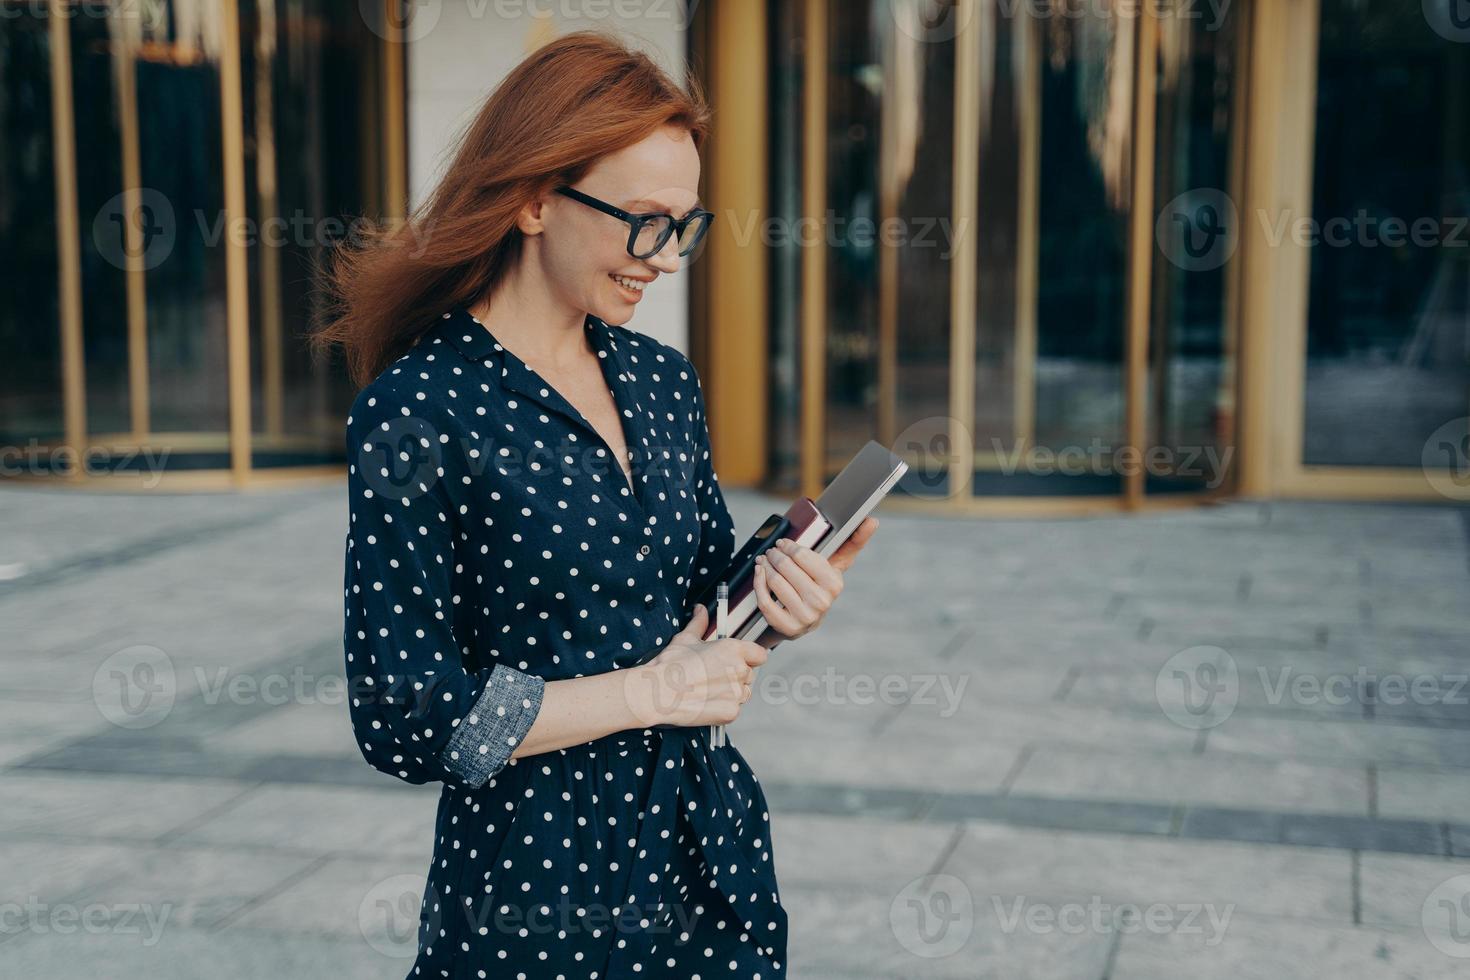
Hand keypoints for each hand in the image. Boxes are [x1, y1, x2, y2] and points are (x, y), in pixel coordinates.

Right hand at [630, 604, 767, 726]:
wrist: (657, 693)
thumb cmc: (670, 667)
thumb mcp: (685, 638)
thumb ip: (699, 623)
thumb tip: (700, 611)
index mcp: (733, 650)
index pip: (759, 654)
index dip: (749, 657)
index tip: (739, 660)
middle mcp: (739, 671)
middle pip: (748, 674)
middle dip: (735, 675)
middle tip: (713, 676)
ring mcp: (737, 693)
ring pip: (743, 693)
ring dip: (731, 692)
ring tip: (708, 690)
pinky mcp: (731, 712)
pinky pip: (734, 709)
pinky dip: (723, 708)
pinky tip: (706, 702)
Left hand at [752, 516, 878, 640]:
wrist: (805, 620)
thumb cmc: (820, 584)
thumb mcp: (836, 565)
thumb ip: (853, 542)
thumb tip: (872, 520)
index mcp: (834, 584)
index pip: (803, 556)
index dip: (789, 546)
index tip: (783, 542)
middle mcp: (821, 602)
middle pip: (786, 568)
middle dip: (774, 555)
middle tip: (770, 551)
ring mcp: (804, 617)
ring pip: (775, 582)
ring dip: (764, 567)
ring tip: (764, 560)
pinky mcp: (788, 628)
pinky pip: (765, 601)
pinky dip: (758, 584)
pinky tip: (759, 575)